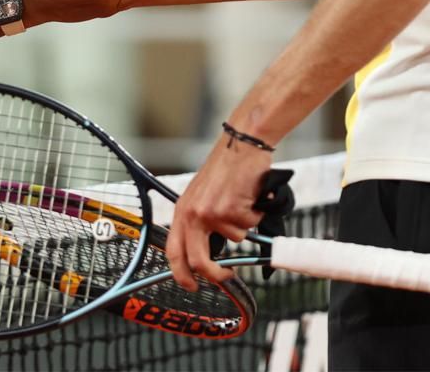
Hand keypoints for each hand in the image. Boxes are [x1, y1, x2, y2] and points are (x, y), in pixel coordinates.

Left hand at [164, 135, 271, 291]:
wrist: (242, 143)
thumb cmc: (226, 167)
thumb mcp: (202, 194)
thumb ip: (200, 221)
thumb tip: (207, 255)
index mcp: (183, 209)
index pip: (174, 251)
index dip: (181, 274)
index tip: (192, 286)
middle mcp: (194, 212)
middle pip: (199, 260)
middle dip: (216, 274)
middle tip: (228, 274)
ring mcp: (213, 212)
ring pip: (235, 239)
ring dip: (244, 225)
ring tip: (242, 201)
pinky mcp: (232, 209)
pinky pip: (250, 226)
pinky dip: (255, 215)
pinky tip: (250, 196)